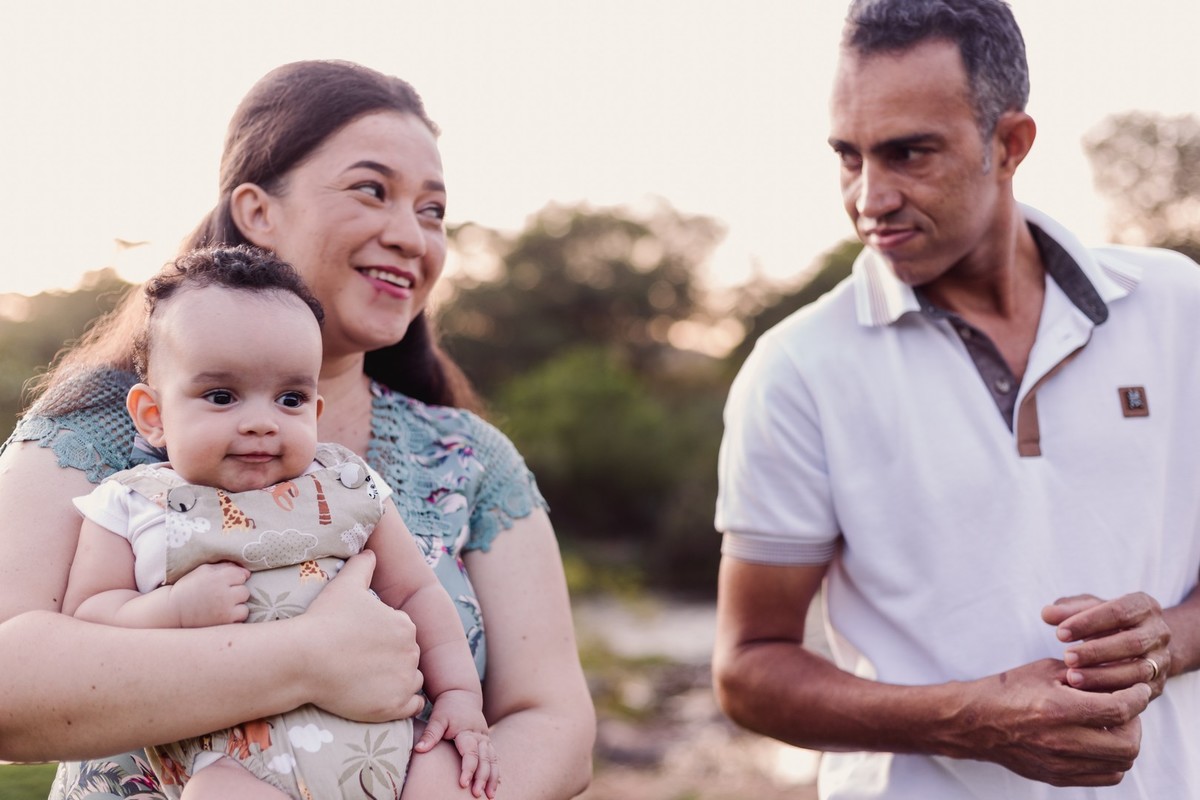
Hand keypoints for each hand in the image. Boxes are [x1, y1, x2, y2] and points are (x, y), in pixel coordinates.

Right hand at [167, 561, 250, 626]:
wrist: (172, 610)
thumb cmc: (189, 587)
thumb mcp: (203, 571)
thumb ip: (225, 567)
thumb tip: (247, 572)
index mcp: (218, 578)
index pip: (242, 576)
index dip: (234, 579)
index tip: (224, 584)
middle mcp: (224, 594)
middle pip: (245, 592)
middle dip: (236, 594)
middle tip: (222, 597)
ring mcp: (225, 610)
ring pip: (244, 608)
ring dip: (236, 609)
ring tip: (223, 608)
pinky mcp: (224, 624)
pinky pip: (239, 622)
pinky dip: (233, 621)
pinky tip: (222, 617)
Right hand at [299, 552, 425, 721]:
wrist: (305, 659)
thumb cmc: (324, 620)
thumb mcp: (346, 584)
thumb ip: (363, 564)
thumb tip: (371, 552)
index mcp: (404, 624)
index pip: (402, 634)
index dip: (383, 639)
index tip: (362, 643)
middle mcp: (412, 651)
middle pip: (408, 657)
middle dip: (391, 660)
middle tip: (362, 663)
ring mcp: (404, 680)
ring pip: (411, 681)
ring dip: (398, 681)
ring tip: (370, 681)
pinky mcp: (394, 706)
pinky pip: (412, 707)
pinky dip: (402, 703)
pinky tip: (382, 697)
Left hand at [416, 691, 497, 797]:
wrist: (461, 694)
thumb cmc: (447, 708)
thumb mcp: (437, 718)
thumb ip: (430, 734)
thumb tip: (419, 749)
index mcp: (467, 731)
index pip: (470, 753)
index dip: (468, 769)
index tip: (462, 784)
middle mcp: (480, 736)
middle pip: (485, 759)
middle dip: (483, 777)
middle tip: (478, 794)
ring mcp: (485, 739)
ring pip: (493, 760)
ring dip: (493, 777)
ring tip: (490, 795)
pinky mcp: (486, 742)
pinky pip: (494, 758)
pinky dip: (495, 771)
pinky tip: (496, 785)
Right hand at [951, 658, 1149, 786]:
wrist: (973, 721)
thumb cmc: (1007, 690)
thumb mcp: (1044, 671)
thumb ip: (1084, 676)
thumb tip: (1116, 679)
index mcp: (1057, 709)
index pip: (1118, 710)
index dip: (1137, 698)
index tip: (1139, 690)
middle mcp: (1061, 741)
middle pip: (1127, 744)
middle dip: (1136, 724)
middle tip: (1127, 709)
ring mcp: (1060, 763)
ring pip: (1120, 764)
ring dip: (1125, 743)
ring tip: (1113, 726)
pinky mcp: (1058, 777)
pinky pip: (1104, 777)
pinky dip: (1111, 761)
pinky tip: (1099, 742)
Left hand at [1043, 593, 1170, 696]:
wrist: (1137, 643)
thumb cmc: (1105, 621)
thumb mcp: (1089, 609)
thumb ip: (1068, 609)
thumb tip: (1047, 613)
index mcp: (1145, 606)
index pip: (1119, 611)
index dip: (1088, 622)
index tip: (1059, 633)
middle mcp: (1160, 632)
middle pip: (1133, 643)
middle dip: (1097, 652)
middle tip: (1067, 658)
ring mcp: (1162, 660)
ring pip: (1138, 671)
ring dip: (1103, 676)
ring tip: (1072, 678)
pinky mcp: (1157, 685)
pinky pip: (1137, 692)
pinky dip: (1112, 694)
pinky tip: (1086, 695)